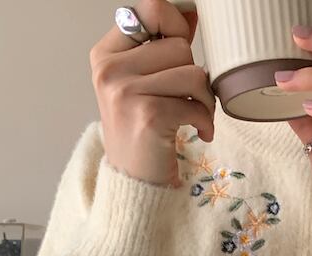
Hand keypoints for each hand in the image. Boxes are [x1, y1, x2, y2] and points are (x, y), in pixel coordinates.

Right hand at [90, 0, 215, 188]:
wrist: (133, 183)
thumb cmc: (140, 134)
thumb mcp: (142, 85)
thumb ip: (161, 47)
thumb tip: (190, 13)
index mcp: (106, 54)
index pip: (150, 10)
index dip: (176, 27)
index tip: (181, 55)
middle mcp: (110, 70)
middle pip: (179, 46)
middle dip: (194, 75)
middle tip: (189, 100)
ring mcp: (126, 92)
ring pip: (193, 73)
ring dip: (205, 99)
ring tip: (195, 117)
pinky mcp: (148, 115)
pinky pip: (196, 103)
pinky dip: (206, 121)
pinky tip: (199, 133)